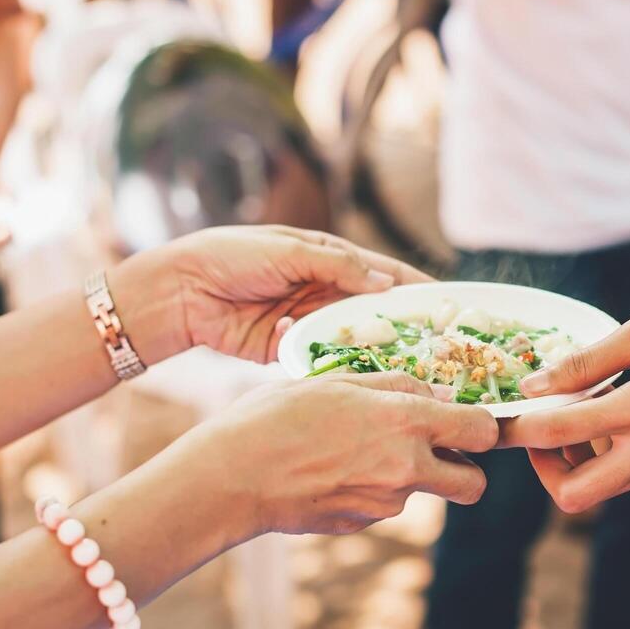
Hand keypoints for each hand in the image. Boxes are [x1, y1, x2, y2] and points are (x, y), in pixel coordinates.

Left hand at [121, 226, 430, 364]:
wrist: (181, 289)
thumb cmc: (233, 255)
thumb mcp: (289, 251)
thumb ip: (337, 266)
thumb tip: (384, 284)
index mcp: (329, 258)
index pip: (383, 274)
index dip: (415, 289)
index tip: (448, 306)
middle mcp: (324, 291)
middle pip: (374, 312)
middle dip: (403, 329)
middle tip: (436, 349)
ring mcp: (307, 322)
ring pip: (352, 340)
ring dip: (373, 352)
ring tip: (406, 370)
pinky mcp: (287, 349)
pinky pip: (321, 360)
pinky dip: (335, 367)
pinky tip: (357, 377)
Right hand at [164, 372, 499, 536]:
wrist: (231, 478)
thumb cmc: (276, 418)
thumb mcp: (334, 381)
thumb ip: (392, 385)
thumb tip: (434, 393)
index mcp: (404, 421)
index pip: (482, 430)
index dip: (482, 426)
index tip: (466, 420)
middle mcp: (406, 467)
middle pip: (474, 483)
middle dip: (466, 469)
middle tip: (438, 449)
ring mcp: (385, 503)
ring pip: (423, 492)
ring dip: (408, 475)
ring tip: (357, 451)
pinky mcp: (361, 525)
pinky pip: (383, 505)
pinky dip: (370, 489)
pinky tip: (332, 471)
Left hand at [501, 301, 629, 511]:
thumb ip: (588, 360)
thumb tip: (534, 384)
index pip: (558, 435)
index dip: (516, 429)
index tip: (497, 415)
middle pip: (572, 495)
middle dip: (542, 467)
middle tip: (540, 426)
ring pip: (598, 492)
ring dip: (572, 464)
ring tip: (576, 412)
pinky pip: (624, 478)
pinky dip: (602, 457)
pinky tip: (607, 415)